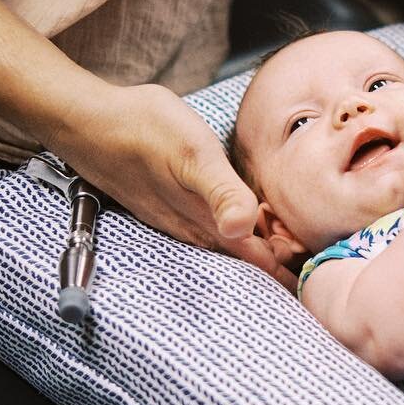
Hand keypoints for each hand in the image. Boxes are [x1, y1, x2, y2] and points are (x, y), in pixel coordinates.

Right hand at [48, 83, 295, 288]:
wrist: (87, 121)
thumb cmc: (143, 130)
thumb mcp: (192, 154)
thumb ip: (222, 192)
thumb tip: (244, 230)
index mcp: (206, 223)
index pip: (254, 261)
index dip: (285, 272)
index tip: (316, 283)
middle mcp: (192, 229)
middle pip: (242, 261)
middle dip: (275, 270)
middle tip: (309, 277)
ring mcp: (178, 219)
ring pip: (225, 247)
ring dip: (254, 256)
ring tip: (286, 262)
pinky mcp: (169, 206)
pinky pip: (209, 231)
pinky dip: (233, 236)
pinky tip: (242, 229)